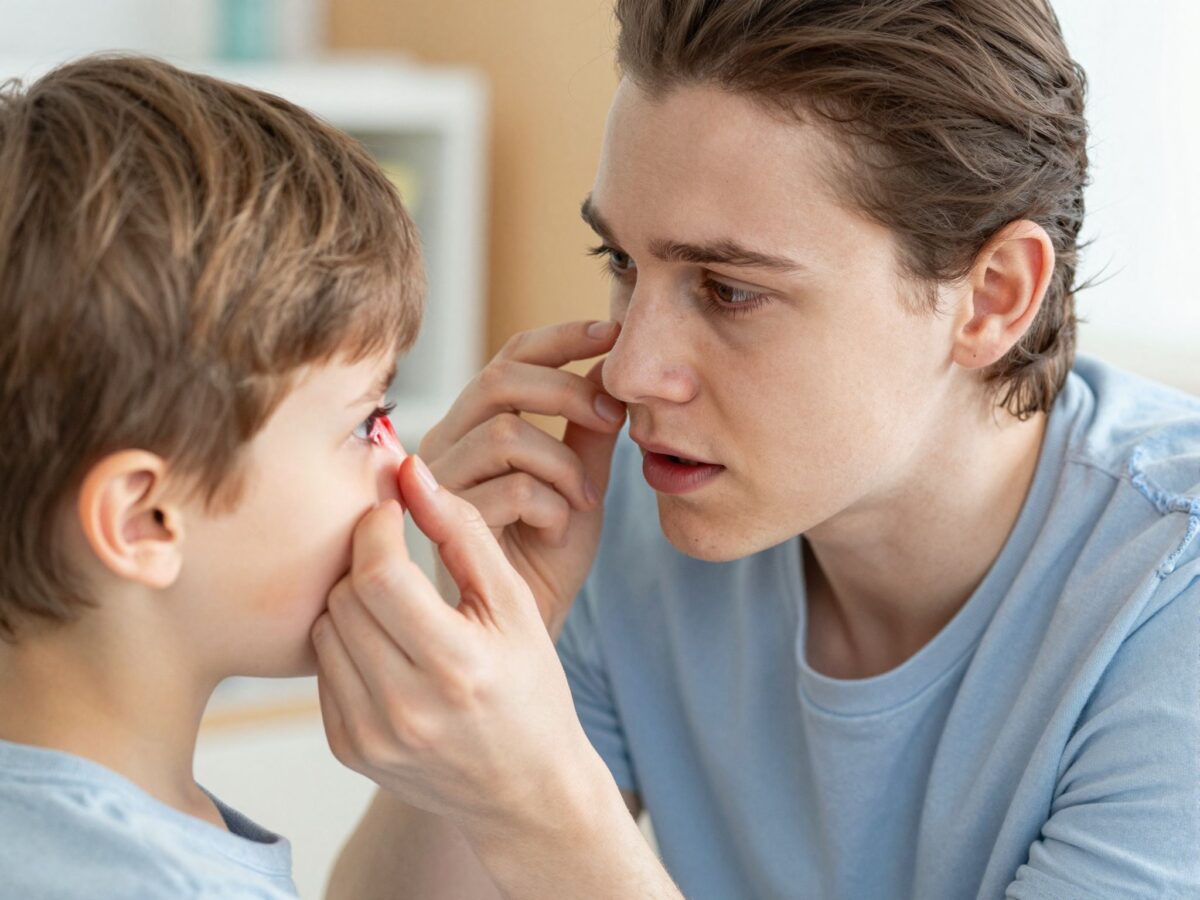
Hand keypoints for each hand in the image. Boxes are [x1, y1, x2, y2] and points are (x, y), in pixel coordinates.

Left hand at [312, 454, 601, 832]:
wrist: (527, 791)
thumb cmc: (530, 688)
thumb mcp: (514, 604)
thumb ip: (464, 532)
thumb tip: (412, 472)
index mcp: (457, 665)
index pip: (379, 575)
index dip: (375, 528)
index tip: (391, 512)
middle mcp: (407, 708)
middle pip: (345, 598)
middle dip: (364, 561)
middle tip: (394, 553)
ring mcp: (372, 735)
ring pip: (325, 630)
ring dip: (351, 603)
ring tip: (396, 605)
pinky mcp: (348, 750)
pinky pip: (323, 669)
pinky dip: (347, 645)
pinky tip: (387, 649)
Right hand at [418, 320, 626, 636]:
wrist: (524, 624)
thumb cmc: (547, 554)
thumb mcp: (581, 481)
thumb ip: (590, 429)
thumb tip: (611, 364)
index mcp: (477, 422)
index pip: (511, 356)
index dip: (562, 336)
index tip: (612, 332)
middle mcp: (446, 440)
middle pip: (501, 379)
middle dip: (569, 392)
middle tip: (614, 420)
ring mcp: (436, 481)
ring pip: (509, 435)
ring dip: (565, 465)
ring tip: (584, 499)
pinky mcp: (443, 524)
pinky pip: (512, 490)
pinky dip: (553, 505)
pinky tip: (558, 529)